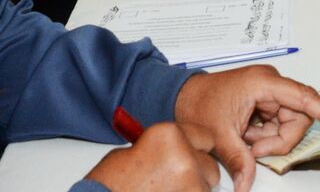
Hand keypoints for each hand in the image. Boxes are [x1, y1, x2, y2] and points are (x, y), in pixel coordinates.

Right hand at [85, 120, 218, 191]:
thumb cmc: (108, 185)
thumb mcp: (133, 153)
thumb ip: (163, 149)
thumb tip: (181, 152)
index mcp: (168, 134)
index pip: (204, 137)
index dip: (196, 149)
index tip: (193, 155)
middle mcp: (183, 155)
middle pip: (210, 165)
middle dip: (198, 174)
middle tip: (176, 182)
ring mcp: (190, 183)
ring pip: (206, 187)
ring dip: (193, 190)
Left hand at [174, 65, 319, 191]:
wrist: (183, 96)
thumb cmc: (200, 102)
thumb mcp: (218, 134)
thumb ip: (237, 159)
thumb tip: (247, 183)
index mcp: (263, 83)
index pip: (303, 98)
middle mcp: (270, 84)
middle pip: (298, 117)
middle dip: (281, 140)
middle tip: (255, 150)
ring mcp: (269, 93)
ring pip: (290, 123)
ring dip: (272, 139)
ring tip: (247, 140)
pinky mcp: (266, 102)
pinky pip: (279, 124)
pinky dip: (266, 136)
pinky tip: (248, 135)